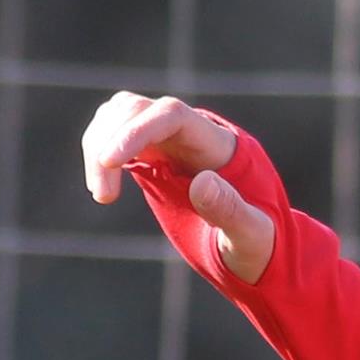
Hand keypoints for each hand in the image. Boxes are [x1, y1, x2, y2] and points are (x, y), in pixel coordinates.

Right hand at [81, 91, 275, 283]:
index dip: (137, 130)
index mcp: (220, 145)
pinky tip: (103, 189)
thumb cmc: (260, 245)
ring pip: (120, 116)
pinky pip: (116, 135)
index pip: (172, 115)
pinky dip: (100, 155)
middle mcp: (192, 132)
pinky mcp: (153, 154)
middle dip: (110, 143)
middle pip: (138, 109)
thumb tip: (202, 181)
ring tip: (102, 195)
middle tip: (102, 196)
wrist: (255, 249)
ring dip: (98, 147)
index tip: (110, 160)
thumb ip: (232, 211)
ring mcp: (170, 140)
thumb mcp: (253, 237)